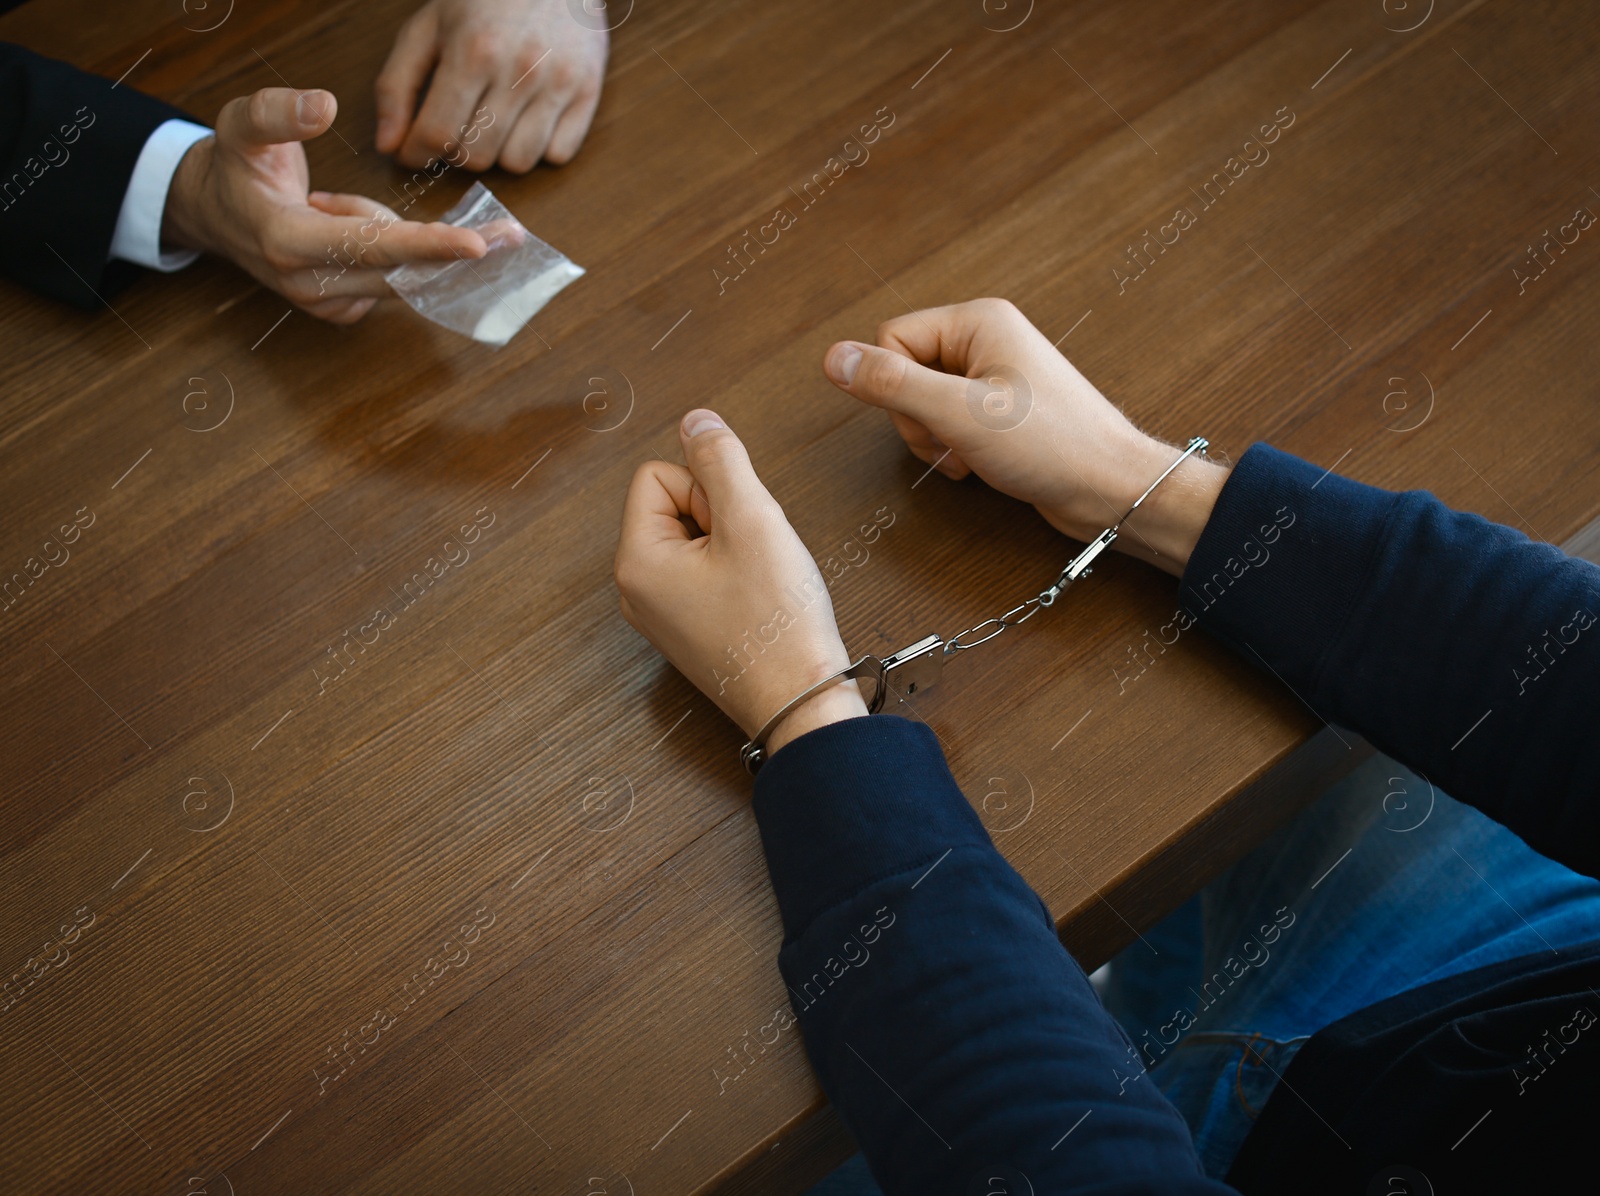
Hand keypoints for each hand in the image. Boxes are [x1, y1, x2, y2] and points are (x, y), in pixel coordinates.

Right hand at [163, 88, 488, 323]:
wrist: (214, 216)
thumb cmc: (233, 168)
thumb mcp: (240, 125)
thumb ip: (278, 113)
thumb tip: (322, 105)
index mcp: (288, 243)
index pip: (372, 247)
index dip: (428, 245)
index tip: (476, 247)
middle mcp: (311, 286)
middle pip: (403, 272)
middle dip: (452, 250)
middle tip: (506, 234)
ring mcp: (328, 305)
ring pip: (401, 273)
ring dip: (400, 238)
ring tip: (327, 199)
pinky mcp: (342, 311)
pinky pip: (391, 279)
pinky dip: (387, 249)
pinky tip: (346, 225)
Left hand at [376, 0, 607, 171]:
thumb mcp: (428, 27)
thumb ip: (398, 85)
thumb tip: (388, 145)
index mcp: (473, 50)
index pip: (436, 134)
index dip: (417, 154)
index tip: (413, 153)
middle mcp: (519, 70)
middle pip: (477, 157)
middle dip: (458, 150)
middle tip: (458, 126)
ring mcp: (559, 83)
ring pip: (518, 163)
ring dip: (500, 152)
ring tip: (495, 122)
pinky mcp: (588, 92)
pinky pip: (558, 155)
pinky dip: (539, 148)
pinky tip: (528, 119)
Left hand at [615, 410, 867, 757]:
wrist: (803, 701)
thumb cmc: (777, 625)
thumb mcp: (753, 520)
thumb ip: (720, 459)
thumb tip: (695, 420)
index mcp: (635, 561)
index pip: (658, 474)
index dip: (708, 489)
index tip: (737, 532)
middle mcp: (635, 590)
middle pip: (674, 504)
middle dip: (720, 516)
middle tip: (751, 558)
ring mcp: (660, 613)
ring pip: (695, 537)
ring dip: (732, 543)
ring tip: (757, 581)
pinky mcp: (687, 629)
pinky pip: (705, 571)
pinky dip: (735, 573)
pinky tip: (758, 600)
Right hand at [823, 299, 1228, 574]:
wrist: (1111, 488)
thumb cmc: (1054, 446)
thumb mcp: (960, 414)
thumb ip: (891, 384)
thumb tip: (833, 358)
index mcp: (978, 322)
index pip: (891, 339)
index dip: (896, 388)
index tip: (933, 418)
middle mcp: (986, 340)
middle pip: (904, 372)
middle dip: (917, 419)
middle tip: (955, 442)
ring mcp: (994, 376)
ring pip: (923, 403)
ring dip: (934, 439)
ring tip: (970, 457)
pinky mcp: (1001, 410)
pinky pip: (948, 422)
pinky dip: (953, 449)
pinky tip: (980, 464)